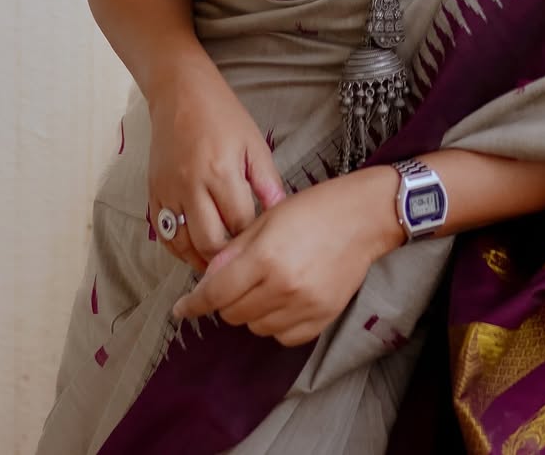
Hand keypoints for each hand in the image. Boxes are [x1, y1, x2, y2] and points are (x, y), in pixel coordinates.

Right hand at [146, 55, 284, 273]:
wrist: (180, 93)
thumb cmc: (222, 115)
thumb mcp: (254, 143)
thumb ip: (267, 181)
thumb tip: (281, 212)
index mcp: (221, 172)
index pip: (240, 224)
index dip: (253, 238)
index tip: (264, 243)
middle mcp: (191, 186)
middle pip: (209, 243)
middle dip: (228, 258)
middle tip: (242, 260)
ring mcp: (168, 193)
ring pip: (183, 246)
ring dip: (202, 260)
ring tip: (221, 263)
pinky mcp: (153, 195)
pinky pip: (163, 236)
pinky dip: (179, 249)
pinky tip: (196, 250)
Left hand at [172, 167, 401, 346]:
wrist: (363, 218)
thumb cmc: (316, 209)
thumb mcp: (268, 218)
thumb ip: (234, 250)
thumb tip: (207, 279)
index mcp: (266, 258)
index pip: (216, 293)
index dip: (193, 304)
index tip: (182, 309)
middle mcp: (283, 287)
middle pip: (233, 314)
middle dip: (226, 300)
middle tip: (239, 279)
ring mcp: (304, 306)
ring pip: (256, 328)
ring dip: (251, 311)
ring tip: (267, 284)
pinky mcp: (321, 318)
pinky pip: (284, 336)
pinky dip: (276, 323)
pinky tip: (284, 299)